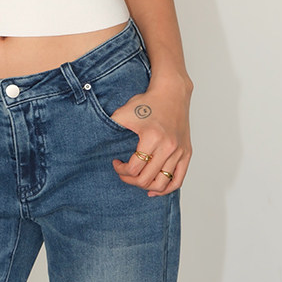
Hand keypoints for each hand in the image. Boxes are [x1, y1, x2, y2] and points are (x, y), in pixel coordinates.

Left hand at [111, 79, 191, 195]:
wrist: (172, 92)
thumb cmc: (148, 102)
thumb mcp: (124, 112)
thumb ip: (110, 127)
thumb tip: (95, 142)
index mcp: (152, 138)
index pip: (134, 168)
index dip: (121, 170)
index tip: (116, 163)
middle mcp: (168, 147)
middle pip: (146, 179)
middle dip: (130, 180)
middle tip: (124, 173)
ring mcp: (179, 151)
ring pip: (162, 183)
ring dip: (146, 186)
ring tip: (137, 180)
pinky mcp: (187, 153)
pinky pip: (178, 179)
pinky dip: (166, 188)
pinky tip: (154, 189)